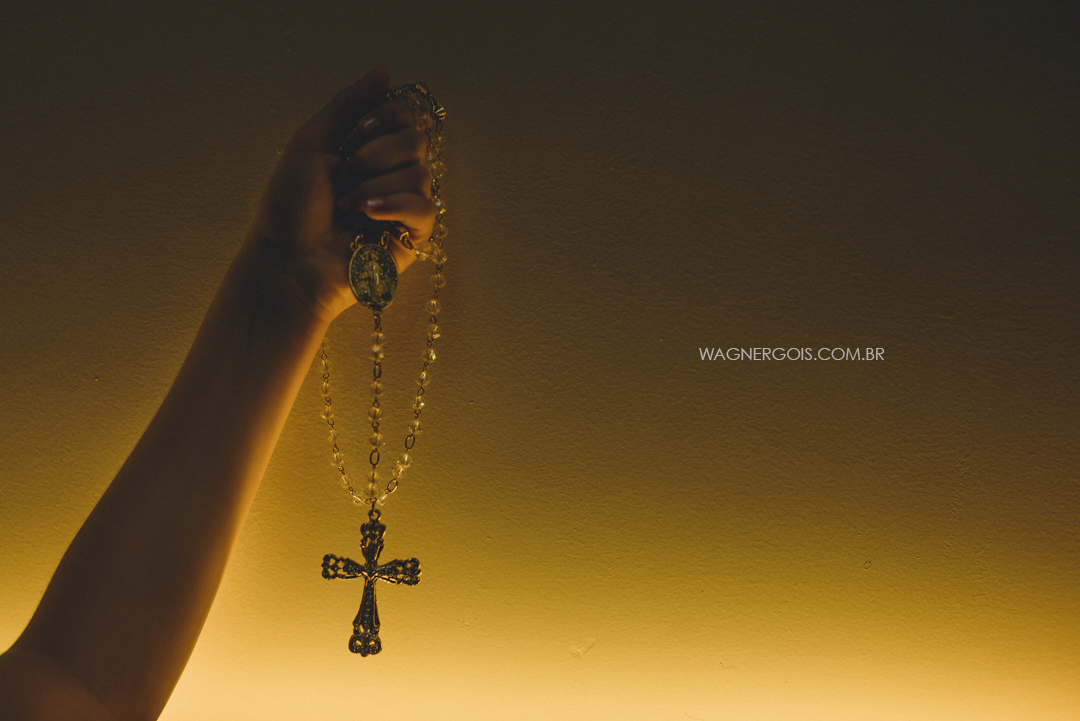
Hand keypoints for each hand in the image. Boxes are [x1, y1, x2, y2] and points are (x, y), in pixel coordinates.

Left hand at [243, 66, 436, 321]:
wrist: (287, 260)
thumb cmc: (290, 207)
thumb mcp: (313, 141)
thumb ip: (349, 103)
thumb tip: (385, 71)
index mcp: (366, 149)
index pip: (404, 115)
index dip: (386, 117)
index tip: (355, 133)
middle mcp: (387, 174)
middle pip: (416, 139)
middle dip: (375, 154)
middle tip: (344, 174)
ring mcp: (401, 207)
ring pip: (420, 173)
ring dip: (376, 184)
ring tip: (348, 206)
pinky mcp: (410, 238)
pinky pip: (425, 208)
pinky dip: (395, 205)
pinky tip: (368, 214)